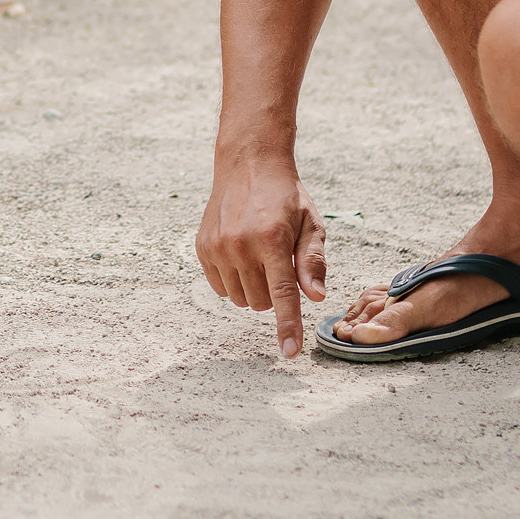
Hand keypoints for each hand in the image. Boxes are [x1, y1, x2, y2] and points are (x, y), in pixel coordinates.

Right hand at [196, 144, 327, 356]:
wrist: (248, 165)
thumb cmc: (285, 197)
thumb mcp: (311, 224)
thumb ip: (313, 262)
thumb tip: (316, 297)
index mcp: (272, 240)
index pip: (282, 294)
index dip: (287, 326)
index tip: (289, 353)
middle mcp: (241, 245)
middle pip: (260, 302)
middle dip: (273, 294)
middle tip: (279, 264)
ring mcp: (217, 247)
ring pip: (239, 299)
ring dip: (253, 289)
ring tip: (260, 259)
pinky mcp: (203, 247)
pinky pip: (219, 287)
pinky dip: (234, 282)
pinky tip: (241, 258)